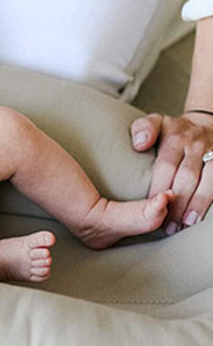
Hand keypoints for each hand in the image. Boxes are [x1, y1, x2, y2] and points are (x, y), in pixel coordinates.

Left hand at [131, 111, 212, 231]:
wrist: (205, 124)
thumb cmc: (172, 130)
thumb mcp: (155, 122)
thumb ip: (143, 129)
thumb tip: (139, 145)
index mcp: (174, 136)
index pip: (166, 164)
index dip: (160, 186)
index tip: (152, 204)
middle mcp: (195, 144)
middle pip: (187, 176)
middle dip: (177, 201)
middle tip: (167, 223)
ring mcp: (212, 152)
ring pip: (208, 181)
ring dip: (198, 204)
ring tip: (186, 223)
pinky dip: (211, 200)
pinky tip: (202, 216)